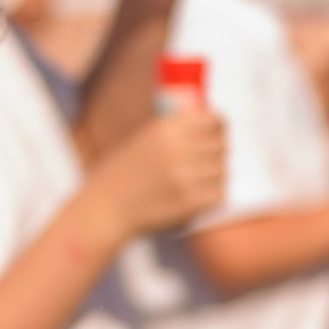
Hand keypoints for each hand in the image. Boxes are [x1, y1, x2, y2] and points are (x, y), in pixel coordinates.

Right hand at [86, 101, 225, 239]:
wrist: (106, 208)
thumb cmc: (125, 174)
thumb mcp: (145, 138)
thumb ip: (177, 130)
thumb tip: (215, 125)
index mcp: (167, 128)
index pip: (215, 120)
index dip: (219, 129)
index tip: (215, 137)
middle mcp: (178, 148)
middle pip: (222, 146)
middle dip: (215, 155)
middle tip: (200, 166)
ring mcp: (185, 176)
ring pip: (223, 171)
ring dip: (213, 178)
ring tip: (193, 184)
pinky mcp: (189, 202)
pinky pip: (219, 194)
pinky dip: (211, 197)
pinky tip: (195, 198)